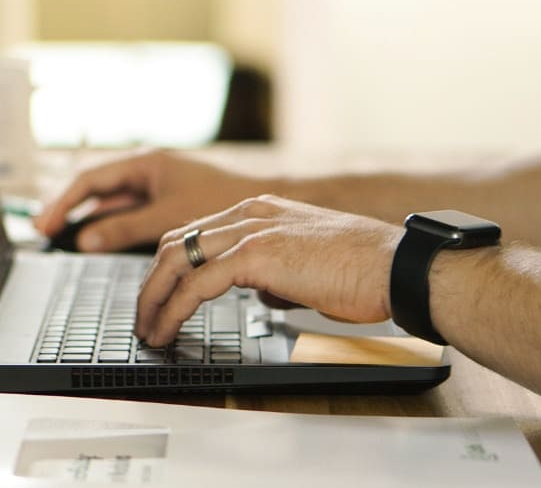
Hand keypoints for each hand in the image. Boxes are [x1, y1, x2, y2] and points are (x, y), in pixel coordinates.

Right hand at [35, 151, 264, 251]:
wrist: (264, 205)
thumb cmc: (224, 200)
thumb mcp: (168, 218)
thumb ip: (125, 229)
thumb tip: (86, 240)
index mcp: (146, 163)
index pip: (91, 179)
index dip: (64, 202)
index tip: (46, 224)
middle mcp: (148, 171)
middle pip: (96, 189)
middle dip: (69, 208)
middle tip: (43, 231)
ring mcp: (156, 187)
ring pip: (112, 203)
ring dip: (88, 218)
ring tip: (61, 236)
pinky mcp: (166, 203)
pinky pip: (128, 213)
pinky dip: (111, 226)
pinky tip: (98, 240)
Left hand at [135, 195, 403, 346]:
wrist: (397, 267)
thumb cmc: (365, 271)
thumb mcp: (307, 266)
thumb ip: (276, 273)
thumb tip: (261, 293)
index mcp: (260, 210)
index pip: (195, 232)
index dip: (170, 266)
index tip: (159, 296)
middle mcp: (249, 212)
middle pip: (175, 242)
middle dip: (151, 282)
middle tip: (143, 316)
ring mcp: (251, 230)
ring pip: (176, 259)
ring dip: (154, 298)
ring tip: (148, 329)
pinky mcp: (257, 255)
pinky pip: (197, 284)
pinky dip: (174, 309)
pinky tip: (167, 329)